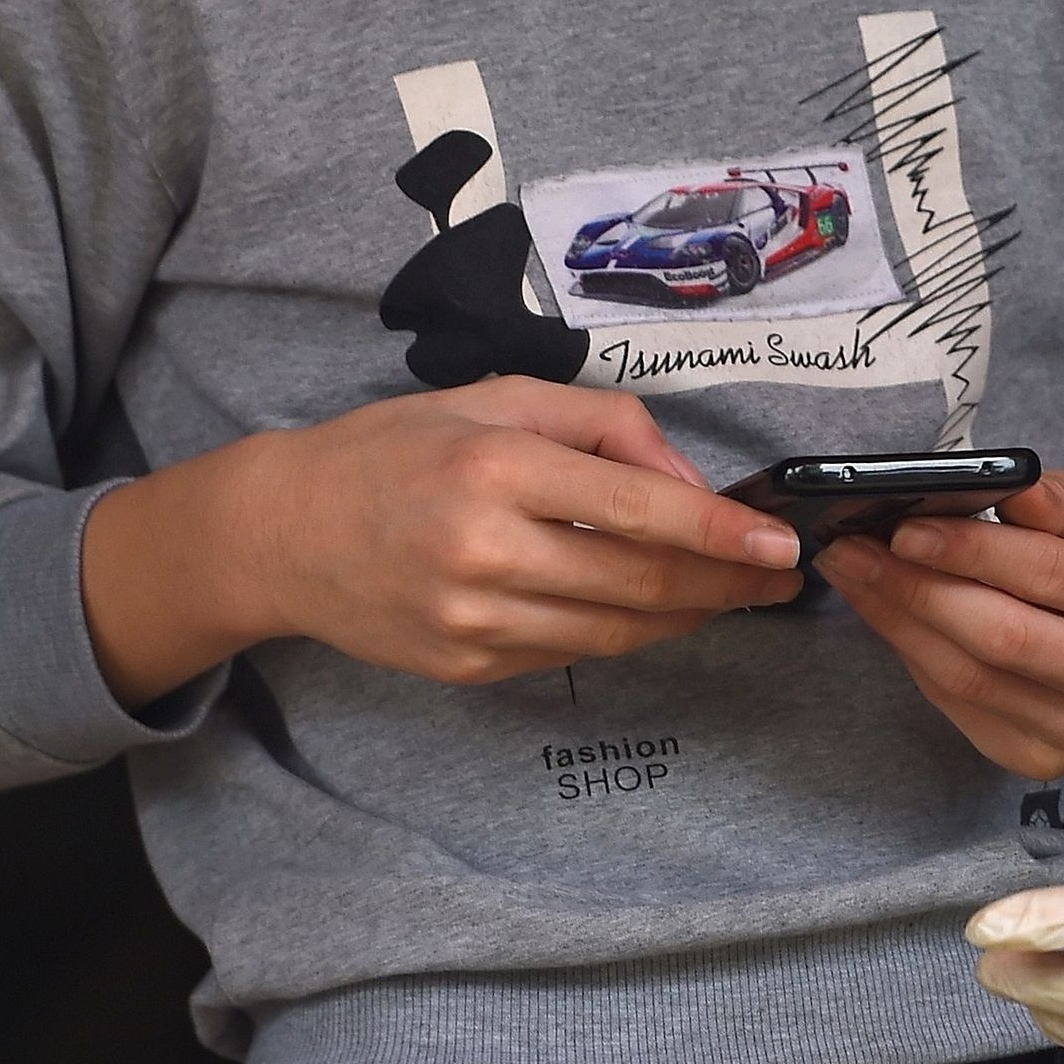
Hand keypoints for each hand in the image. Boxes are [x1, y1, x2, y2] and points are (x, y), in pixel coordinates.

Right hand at [84, 377, 804, 703]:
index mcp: (498, 468)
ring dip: (688, 616)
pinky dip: (624, 632)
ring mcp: (471, 621)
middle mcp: (485, 551)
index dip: (721, 534)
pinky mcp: (463, 666)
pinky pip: (569, 651)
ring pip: (614, 631)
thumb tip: (688, 480)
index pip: (637, 510)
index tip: (780, 544)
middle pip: (639, 584)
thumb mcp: (499, 398)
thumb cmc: (399, 446)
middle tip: (780, 577)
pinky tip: (657, 610)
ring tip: (735, 593)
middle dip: (725, 585)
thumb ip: (605, 426)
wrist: (282, 530)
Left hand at [812, 469, 1063, 779]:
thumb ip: (1047, 499)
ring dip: (899, 623)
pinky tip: (887, 616)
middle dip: (915, 589)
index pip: (1044, 573)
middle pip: (1002, 636)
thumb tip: (986, 480)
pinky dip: (915, 657)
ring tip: (854, 575)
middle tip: (852, 550)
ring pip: (971, 679)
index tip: (903, 528)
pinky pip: (961, 706)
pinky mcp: (1043, 761)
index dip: (968, 550)